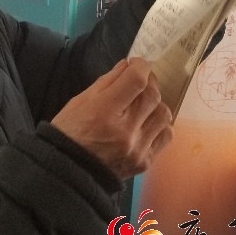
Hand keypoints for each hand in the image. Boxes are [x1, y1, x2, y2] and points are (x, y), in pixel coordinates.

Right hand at [50, 58, 172, 179]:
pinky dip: (159, 124)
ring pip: (164, 114)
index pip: (135, 80)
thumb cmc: (70, 131)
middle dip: (149, 81)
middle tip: (141, 80)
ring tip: (144, 103)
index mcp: (103, 111)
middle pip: (152, 95)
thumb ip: (107, 82)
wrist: (70, 171)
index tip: (137, 63)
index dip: (141, 66)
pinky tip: (148, 122)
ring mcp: (137, 148)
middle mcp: (124, 130)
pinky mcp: (145, 161)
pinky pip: (165, 135)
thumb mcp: (80, 101)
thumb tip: (128, 66)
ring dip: (156, 103)